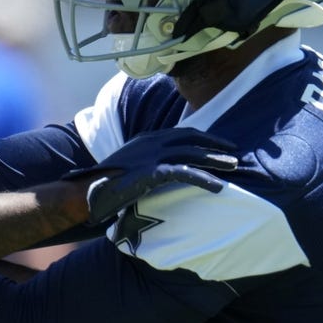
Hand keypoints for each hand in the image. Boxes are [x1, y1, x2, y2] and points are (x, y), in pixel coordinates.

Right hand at [65, 127, 238, 224]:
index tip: (219, 144)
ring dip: (215, 160)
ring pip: (192, 154)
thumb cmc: (106, 182)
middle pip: (191, 138)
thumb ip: (147, 161)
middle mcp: (151, 142)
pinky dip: (204, 179)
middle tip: (234, 152)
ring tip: (234, 167)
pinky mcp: (152, 172)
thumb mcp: (129, 164)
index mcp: (146, 138)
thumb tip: (162, 169)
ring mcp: (152, 156)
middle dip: (214, 144)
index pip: (181, 132)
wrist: (88, 190)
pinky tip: (218, 187)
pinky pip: (185, 173)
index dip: (203, 137)